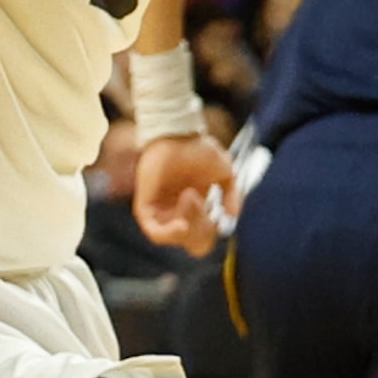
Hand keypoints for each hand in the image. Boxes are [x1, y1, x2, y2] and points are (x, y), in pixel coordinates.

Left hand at [133, 133, 238, 257]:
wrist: (177, 133)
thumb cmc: (198, 149)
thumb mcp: (224, 173)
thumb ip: (232, 195)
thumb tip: (231, 216)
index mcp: (194, 211)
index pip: (203, 240)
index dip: (213, 233)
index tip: (216, 214)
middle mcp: (176, 215)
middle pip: (194, 245)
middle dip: (204, 229)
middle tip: (204, 202)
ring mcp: (160, 212)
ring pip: (178, 239)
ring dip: (191, 222)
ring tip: (191, 195)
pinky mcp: (145, 207)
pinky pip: (155, 233)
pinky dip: (171, 233)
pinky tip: (182, 222)